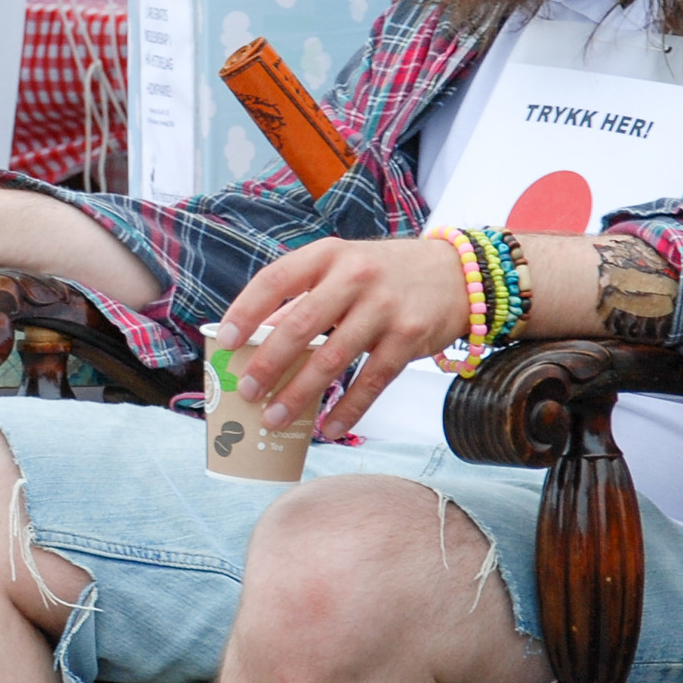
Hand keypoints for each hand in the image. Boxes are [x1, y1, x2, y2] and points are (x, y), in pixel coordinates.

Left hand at [214, 235, 471, 440]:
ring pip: (332, 358)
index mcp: (328, 255)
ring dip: (299, 394)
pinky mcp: (409, 338)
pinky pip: (371, 381)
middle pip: (301, 325)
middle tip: (246, 392)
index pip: (275, 279)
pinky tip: (327, 427)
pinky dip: (347, 409)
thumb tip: (254, 336)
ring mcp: (384, 308)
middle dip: (268, 363)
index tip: (223, 340)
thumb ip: (301, 298)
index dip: (245, 311)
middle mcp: (355, 277)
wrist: (459, 274)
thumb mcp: (341, 268)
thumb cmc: (383, 273)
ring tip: (274, 417)